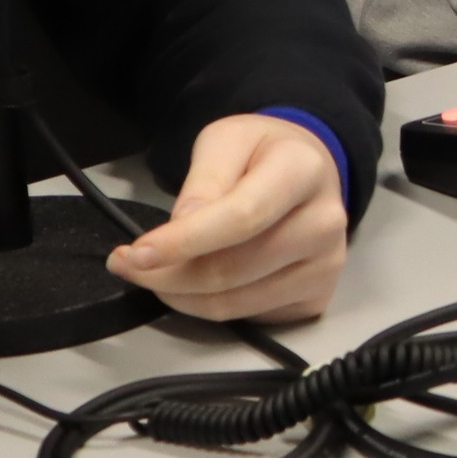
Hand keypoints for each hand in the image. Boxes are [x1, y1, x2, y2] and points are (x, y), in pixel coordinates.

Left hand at [107, 114, 349, 320]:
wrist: (309, 170)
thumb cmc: (263, 154)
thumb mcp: (226, 141)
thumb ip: (204, 180)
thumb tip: (184, 226)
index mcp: (303, 171)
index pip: (241, 217)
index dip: (184, 241)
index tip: (138, 253)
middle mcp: (324, 222)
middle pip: (232, 269)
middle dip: (168, 274)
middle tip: (131, 264)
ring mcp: (325, 266)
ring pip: (234, 303)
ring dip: (181, 295)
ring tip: (158, 272)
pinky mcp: (316, 297)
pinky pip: (248, 316)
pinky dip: (209, 305)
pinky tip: (197, 283)